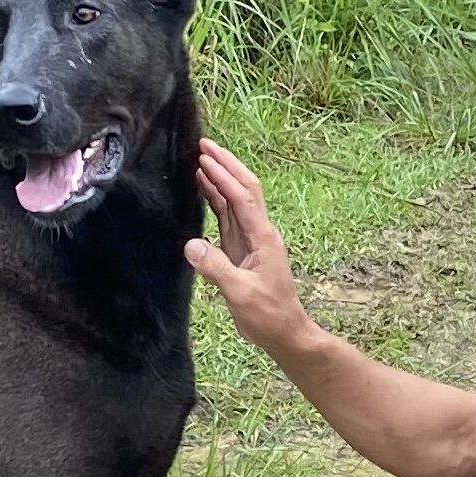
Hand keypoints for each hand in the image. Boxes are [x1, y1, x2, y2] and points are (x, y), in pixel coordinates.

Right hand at [185, 138, 314, 354]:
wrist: (285, 332)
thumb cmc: (267, 315)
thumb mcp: (240, 294)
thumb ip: (216, 269)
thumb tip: (191, 245)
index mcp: (263, 238)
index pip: (243, 198)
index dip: (224, 176)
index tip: (204, 158)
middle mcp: (259, 233)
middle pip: (244, 189)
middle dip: (226, 165)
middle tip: (204, 144)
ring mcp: (251, 240)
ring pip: (236, 200)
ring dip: (220, 178)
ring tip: (200, 159)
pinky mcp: (242, 250)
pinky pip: (229, 217)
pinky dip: (217, 200)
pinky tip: (204, 190)